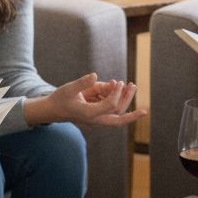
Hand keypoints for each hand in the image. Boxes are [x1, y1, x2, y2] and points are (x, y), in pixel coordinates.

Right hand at [23, 74, 146, 127]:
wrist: (53, 111)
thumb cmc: (60, 99)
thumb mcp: (69, 88)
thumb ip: (82, 83)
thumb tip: (96, 75)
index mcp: (88, 114)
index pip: (109, 107)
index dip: (116, 94)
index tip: (119, 82)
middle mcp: (94, 121)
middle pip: (117, 121)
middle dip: (131, 116)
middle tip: (144, 109)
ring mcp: (96, 122)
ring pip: (116, 116)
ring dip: (126, 103)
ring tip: (132, 86)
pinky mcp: (97, 119)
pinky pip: (112, 113)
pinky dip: (117, 102)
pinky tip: (118, 88)